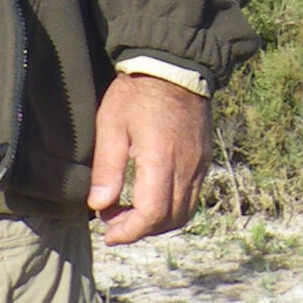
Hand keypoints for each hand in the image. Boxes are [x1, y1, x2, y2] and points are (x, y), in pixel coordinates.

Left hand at [87, 72, 210, 245]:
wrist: (173, 67)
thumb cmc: (136, 94)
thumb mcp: (111, 125)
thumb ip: (107, 168)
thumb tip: (99, 206)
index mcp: (161, 159)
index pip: (152, 213)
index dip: (129, 231)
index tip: (108, 234)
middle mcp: (186, 167)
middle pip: (169, 219)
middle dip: (140, 230)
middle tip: (112, 223)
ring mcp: (199, 165)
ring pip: (184, 213)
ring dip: (156, 223)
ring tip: (128, 214)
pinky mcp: (203, 160)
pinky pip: (192, 198)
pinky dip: (170, 209)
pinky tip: (148, 198)